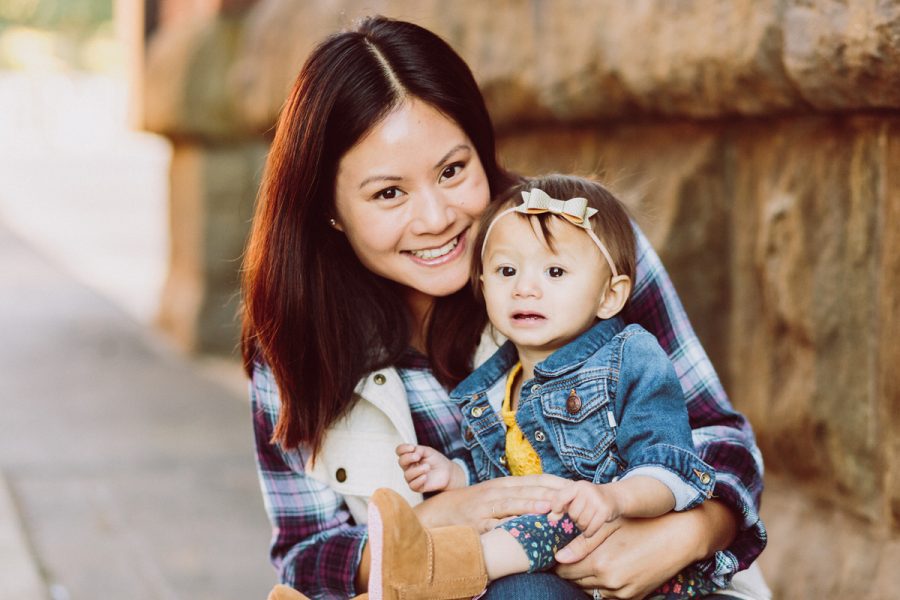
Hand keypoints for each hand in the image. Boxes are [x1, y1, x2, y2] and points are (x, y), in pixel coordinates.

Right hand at [395, 444, 464, 491]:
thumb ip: (420, 450)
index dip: (403, 448)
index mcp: (410, 456)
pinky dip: (418, 480)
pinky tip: (426, 476)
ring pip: (407, 475)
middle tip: (418, 457)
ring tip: (427, 467)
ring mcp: (412, 477)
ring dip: (417, 470)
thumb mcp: (428, 451)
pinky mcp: (417, 487)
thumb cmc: (436, 460)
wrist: (447, 471)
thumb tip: (413, 452)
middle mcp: (409, 467)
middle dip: (408, 458)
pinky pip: (412, 485)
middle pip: (401, 462)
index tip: (413, 447)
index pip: (400, 451)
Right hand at [413, 473, 568, 530]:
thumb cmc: (468, 506)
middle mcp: (495, 492)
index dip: (555, 481)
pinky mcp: (476, 524)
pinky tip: (520, 529)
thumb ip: (514, 497)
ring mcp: (484, 507)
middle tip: (573, 494)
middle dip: (551, 490)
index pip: (534, 479)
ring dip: (531, 504)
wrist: (437, 513)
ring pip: (511, 503)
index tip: (576, 485)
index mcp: (502, 484)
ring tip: (550, 505)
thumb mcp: (492, 496)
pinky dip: (508, 526)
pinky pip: (494, 525)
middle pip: (527, 488)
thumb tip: (541, 500)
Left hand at [550, 480, 620, 539]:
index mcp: (577, 486)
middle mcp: (587, 491)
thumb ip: (560, 506)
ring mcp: (597, 500)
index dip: (556, 508)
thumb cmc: (588, 499)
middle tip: (581, 515)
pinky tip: (591, 529)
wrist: (613, 497)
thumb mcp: (574, 498)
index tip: (558, 512)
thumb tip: (550, 517)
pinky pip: (591, 529)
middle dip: (575, 518)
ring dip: (582, 526)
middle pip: (572, 513)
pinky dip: (589, 533)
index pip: (559, 497)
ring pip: (581, 522)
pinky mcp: (605, 511)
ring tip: (587, 521)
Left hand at [554, 502, 731, 599]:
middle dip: (570, 570)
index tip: (556, 553)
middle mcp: (611, 582)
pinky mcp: (634, 597)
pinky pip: (607, 597)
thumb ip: (581, 542)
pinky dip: (601, 587)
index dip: (558, 562)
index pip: (565, 571)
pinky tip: (603, 571)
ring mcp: (623, 593)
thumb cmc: (641, 526)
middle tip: (569, 557)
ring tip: (585, 562)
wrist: (678, 539)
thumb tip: (558, 556)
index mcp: (601, 563)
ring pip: (590, 591)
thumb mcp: (609, 527)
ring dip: (585, 580)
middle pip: (576, 582)